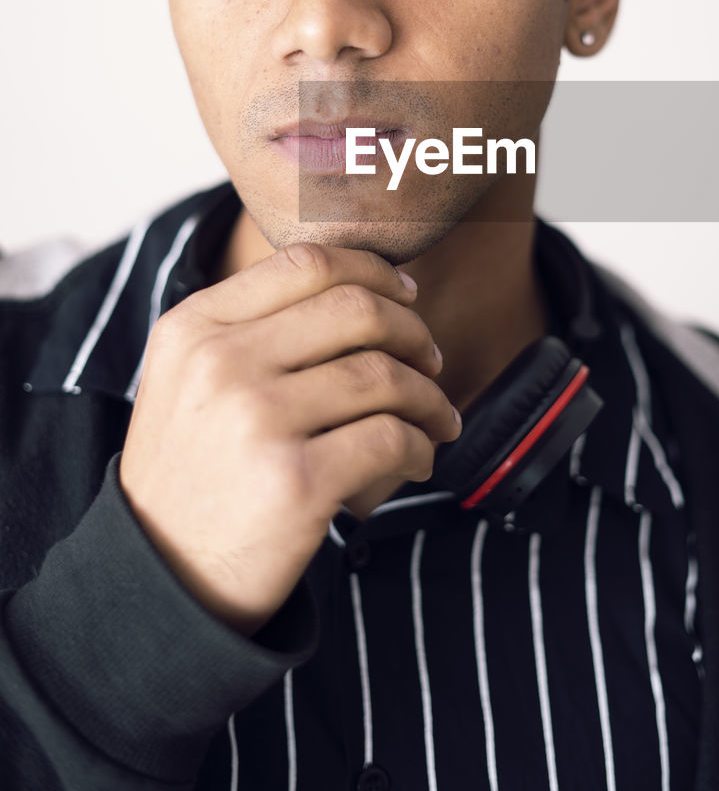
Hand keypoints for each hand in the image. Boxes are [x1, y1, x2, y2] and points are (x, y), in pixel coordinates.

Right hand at [119, 243, 460, 634]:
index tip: (406, 294)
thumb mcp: (189, 378)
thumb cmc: (194, 471)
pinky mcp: (296, 482)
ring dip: (429, 395)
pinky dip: (422, 445)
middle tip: (431, 359)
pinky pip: (393, 438)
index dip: (374, 270)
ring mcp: (257, 421)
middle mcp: (221, 363)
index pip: (307, 262)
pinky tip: (419, 459)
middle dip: (413, 331)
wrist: (159, 579)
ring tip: (437, 417)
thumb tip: (365, 285)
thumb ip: (252, 326)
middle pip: (356, 310)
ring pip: (384, 375)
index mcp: (194, 327)